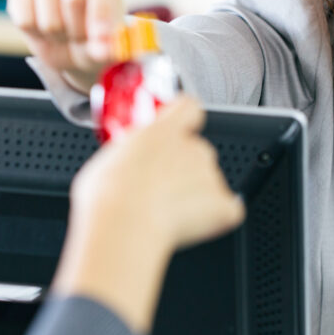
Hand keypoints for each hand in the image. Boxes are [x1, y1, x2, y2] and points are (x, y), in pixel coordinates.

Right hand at [7, 0, 124, 92]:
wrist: (72, 39)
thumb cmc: (97, 30)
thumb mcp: (110, 38)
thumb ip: (109, 44)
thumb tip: (103, 51)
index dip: (101, 14)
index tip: (102, 37)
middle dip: (79, 30)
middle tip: (83, 39)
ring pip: (49, 18)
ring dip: (59, 36)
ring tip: (67, 33)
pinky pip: (25, 21)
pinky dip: (37, 35)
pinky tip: (45, 30)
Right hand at [53, 97, 243, 333]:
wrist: (124, 226)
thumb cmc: (109, 196)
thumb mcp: (108, 159)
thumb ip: (129, 153)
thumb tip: (125, 164)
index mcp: (165, 130)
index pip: (189, 108)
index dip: (184, 120)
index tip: (174, 131)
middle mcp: (193, 148)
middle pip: (197, 151)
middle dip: (183, 168)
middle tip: (157, 187)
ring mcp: (211, 176)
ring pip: (208, 182)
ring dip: (193, 194)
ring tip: (164, 212)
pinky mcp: (223, 206)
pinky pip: (225, 210)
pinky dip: (213, 219)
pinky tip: (187, 225)